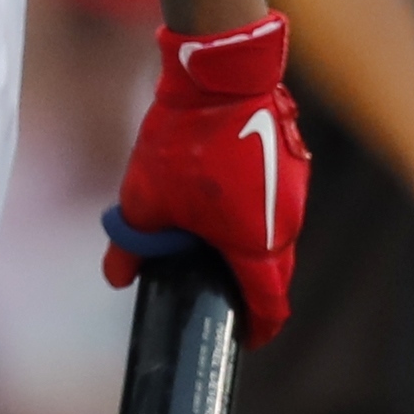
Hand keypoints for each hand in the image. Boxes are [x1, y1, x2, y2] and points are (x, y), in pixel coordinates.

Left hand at [105, 14, 310, 343]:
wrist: (221, 74)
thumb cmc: (186, 142)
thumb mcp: (144, 199)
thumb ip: (130, 245)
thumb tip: (116, 277)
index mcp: (256, 247)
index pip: (271, 306)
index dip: (259, 329)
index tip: (244, 339)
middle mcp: (287, 225)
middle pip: (276, 275)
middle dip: (253, 291)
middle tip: (221, 294)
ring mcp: (296, 191)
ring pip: (278, 236)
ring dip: (254, 247)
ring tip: (217, 245)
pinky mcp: (293, 162)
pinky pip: (279, 204)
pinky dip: (258, 213)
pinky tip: (226, 200)